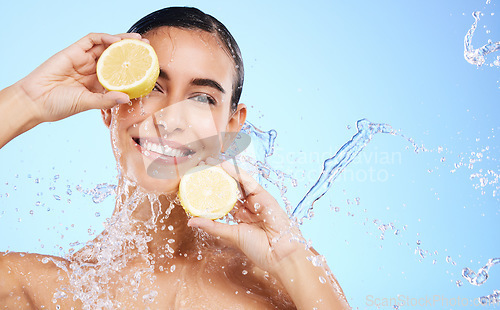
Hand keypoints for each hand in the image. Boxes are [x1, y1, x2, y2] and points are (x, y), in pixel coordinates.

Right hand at [16, 32, 143, 122]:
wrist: (35, 102)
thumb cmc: (59, 106)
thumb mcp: (87, 103)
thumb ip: (106, 100)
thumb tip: (127, 98)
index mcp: (97, 83)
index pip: (118, 71)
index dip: (132, 67)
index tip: (147, 66)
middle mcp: (91, 69)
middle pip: (115, 55)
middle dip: (131, 49)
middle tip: (147, 46)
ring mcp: (83, 59)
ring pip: (106, 45)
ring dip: (122, 40)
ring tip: (137, 40)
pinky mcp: (73, 51)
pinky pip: (91, 39)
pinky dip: (105, 38)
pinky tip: (116, 41)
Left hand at [187, 159, 304, 274]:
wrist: (279, 255)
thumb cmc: (259, 249)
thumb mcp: (230, 235)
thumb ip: (212, 226)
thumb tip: (191, 221)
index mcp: (240, 216)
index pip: (223, 199)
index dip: (211, 190)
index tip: (197, 181)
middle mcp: (248, 206)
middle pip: (230, 188)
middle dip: (217, 178)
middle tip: (202, 166)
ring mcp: (256, 200)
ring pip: (239, 183)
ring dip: (225, 172)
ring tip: (210, 163)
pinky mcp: (265, 196)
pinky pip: (250, 183)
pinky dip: (238, 174)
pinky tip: (226, 166)